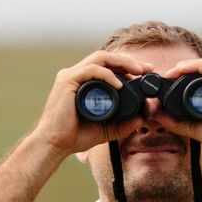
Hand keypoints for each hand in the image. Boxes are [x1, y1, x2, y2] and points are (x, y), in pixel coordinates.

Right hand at [34, 51, 152, 156]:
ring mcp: (71, 76)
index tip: (146, 73)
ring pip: (100, 58)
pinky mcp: (67, 81)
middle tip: (147, 69)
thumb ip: (122, 124)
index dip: (128, 67)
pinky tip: (120, 83)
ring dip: (122, 62)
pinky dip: (107, 74)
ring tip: (138, 71)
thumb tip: (141, 119)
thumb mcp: (105, 129)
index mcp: (84, 82)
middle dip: (129, 61)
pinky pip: (91, 70)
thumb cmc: (74, 136)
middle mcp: (77, 75)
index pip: (109, 66)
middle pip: (106, 58)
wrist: (55, 144)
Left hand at [153, 57, 201, 163]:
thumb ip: (179, 121)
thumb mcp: (198, 127)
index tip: (172, 80)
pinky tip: (182, 69)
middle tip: (169, 74)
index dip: (190, 75)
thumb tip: (158, 114)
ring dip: (189, 65)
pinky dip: (196, 66)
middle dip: (187, 68)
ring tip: (173, 71)